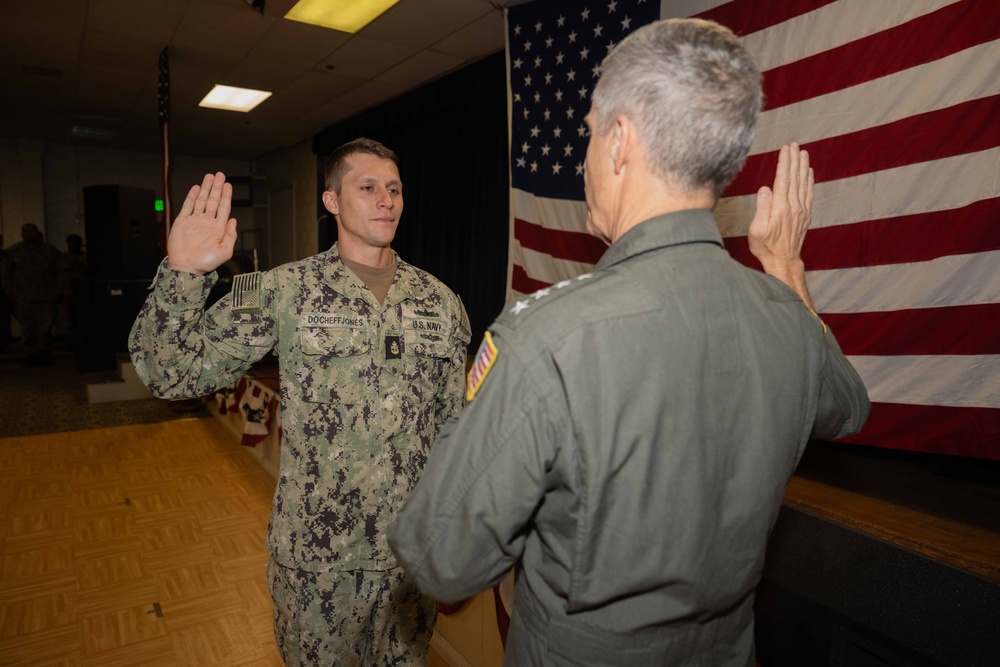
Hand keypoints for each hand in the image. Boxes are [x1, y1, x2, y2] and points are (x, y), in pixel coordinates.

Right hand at [166, 172, 237, 274]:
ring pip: (202, 201)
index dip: (226, 196)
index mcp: (218, 229)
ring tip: (210, 177)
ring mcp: (195, 221)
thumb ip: (230, 236)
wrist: (186, 267)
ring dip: (206, 188)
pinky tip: (196, 188)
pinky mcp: (183, 221)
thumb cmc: (205, 263)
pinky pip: (188, 206)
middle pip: (213, 200)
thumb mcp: (224, 252)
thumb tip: (234, 221)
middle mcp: (207, 222)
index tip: (228, 185)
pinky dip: (192, 196)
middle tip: (220, 175)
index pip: (223, 208)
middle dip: (217, 187)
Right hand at [748, 143, 815, 309]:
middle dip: (794, 159)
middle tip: (794, 144)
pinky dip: (809, 180)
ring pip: (803, 183)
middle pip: (794, 177)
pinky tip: (809, 172)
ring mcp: (801, 210)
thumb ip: (762, 208)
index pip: (783, 178)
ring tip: (803, 152)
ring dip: (803, 166)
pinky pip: (809, 193)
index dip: (785, 161)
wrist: (783, 261)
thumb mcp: (757, 229)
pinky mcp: (805, 215)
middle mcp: (793, 206)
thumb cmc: (765, 247)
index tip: (785, 148)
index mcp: (780, 207)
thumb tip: (765, 188)